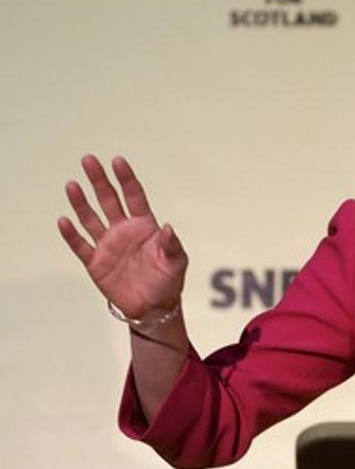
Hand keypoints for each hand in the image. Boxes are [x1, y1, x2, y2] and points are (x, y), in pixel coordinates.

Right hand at [57, 155, 186, 319]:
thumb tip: (168, 227)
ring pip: (91, 218)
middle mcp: (124, 231)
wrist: (154, 308)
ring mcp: (108, 245)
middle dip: (99, 180)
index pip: (134, 196)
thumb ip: (172, 245)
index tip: (117, 161)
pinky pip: (80, 246)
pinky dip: (71, 234)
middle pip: (109, 200)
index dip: (126, 179)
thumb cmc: (169, 281)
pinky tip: (64, 220)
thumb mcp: (177, 262)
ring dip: (81, 203)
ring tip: (72, 185)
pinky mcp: (95, 263)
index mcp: (145, 226)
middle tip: (88, 160)